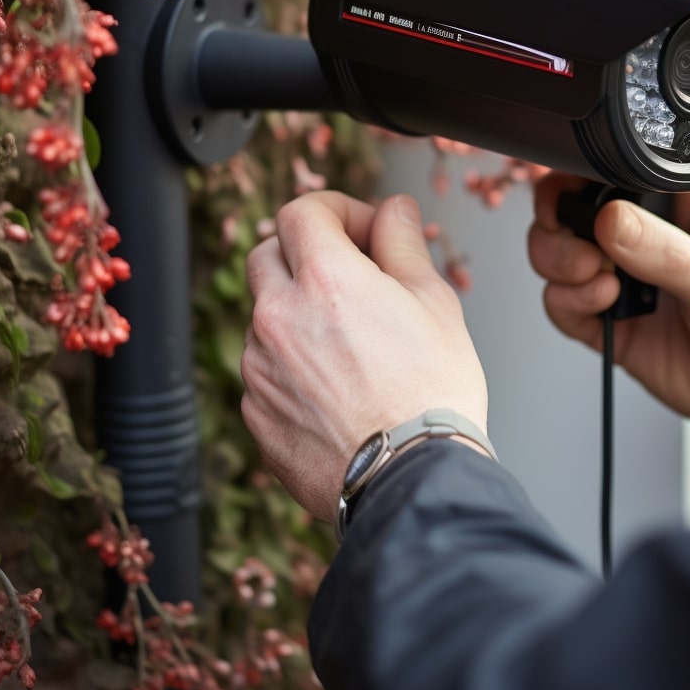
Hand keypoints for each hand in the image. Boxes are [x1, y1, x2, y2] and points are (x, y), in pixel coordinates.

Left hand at [241, 191, 487, 521]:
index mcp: (325, 279)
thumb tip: (393, 209)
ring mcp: (259, 368)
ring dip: (298, 310)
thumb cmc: (433, 391)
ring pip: (264, 314)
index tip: (362, 230)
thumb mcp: (433, 300)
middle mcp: (278, 317)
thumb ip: (403, 243)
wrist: (412, 479)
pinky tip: (338, 385)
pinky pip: (264, 368)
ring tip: (352, 342)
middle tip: (350, 274)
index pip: (302, 211)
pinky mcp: (256, 412)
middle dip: (305, 252)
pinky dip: (292, 362)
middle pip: (268, 253)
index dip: (336, 210)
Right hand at [527, 172, 689, 448]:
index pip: (626, 164)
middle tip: (580, 244)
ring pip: (561, 247)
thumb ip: (665, 252)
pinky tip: (599, 304)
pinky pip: (564, 299)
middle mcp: (656, 229)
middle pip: (578, 202)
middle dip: (562, 220)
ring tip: (592, 275)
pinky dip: (566, 300)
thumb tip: (610, 219)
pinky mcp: (612, 314)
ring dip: (560, 259)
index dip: (589, 172)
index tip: (577, 194)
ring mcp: (630, 271)